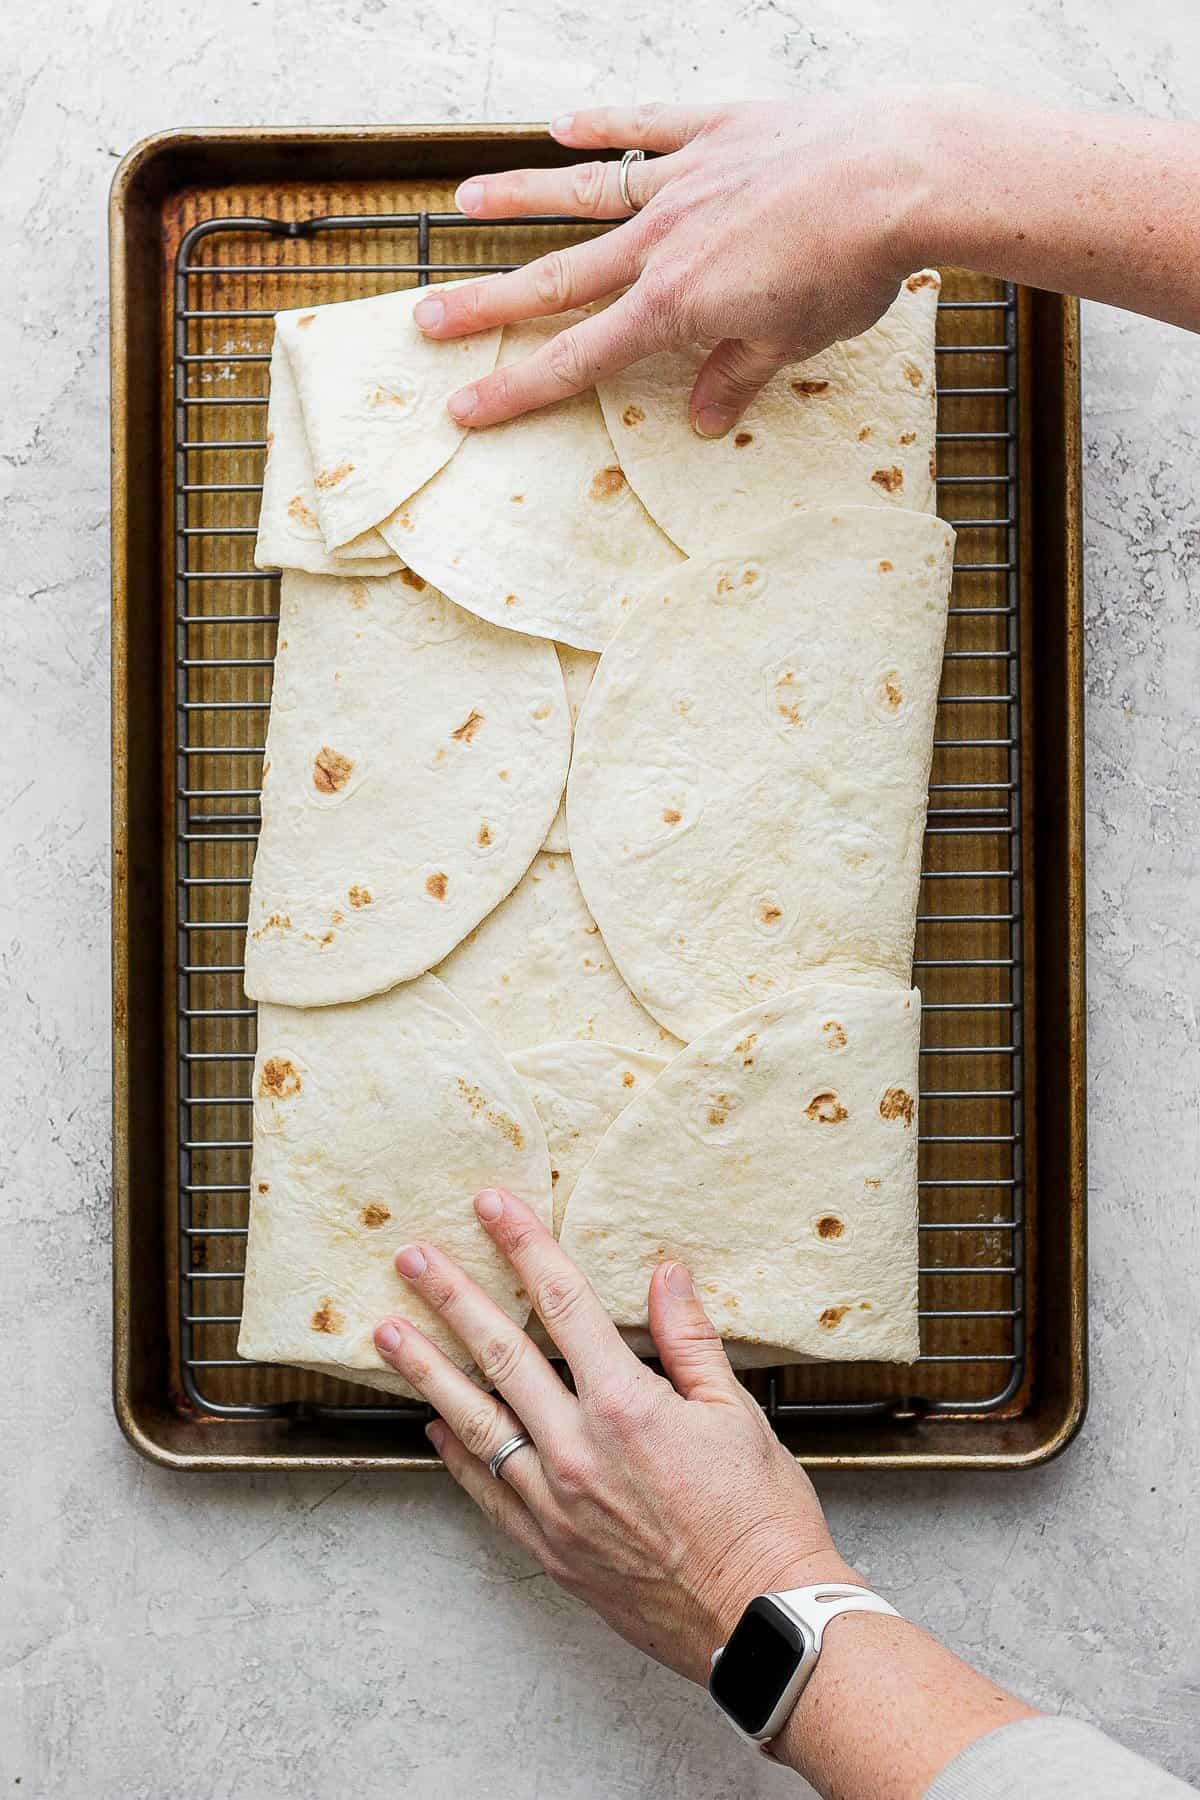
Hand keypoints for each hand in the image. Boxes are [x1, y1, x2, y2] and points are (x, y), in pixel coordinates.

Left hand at [373, 1186, 851, 1683]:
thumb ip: (689, 1341)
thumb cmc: (760, 1520)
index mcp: (626, 1406)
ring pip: (475, 1421)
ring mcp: (554, 1503)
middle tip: (411, 1258)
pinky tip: (435, 1424)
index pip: (563, 1303)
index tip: (493, 1207)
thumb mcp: (736, 1414)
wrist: (759, 1620)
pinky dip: (457, 1454)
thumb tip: (665, 1277)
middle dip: (451, 1298)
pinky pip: (487, 1491)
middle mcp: (576, 1450)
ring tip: (389, 1333)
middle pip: (500, 1354)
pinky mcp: (548, 1548)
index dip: (525, 1247)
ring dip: (428, 1371)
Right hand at [414, 96, 932, 435]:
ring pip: (583, 193)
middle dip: (485, 305)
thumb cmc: (852, 268)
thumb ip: (735, 376)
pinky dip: (602, 125)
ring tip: (462, 199)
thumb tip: (699, 417)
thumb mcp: (793, 343)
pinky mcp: (716, 128)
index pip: (577, 357)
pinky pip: (646, 125)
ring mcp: (683, 178)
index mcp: (674, 305)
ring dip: (519, 198)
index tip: (464, 406)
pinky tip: (561, 126)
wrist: (899, 176)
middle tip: (425, 318)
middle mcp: (660, 241)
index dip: (516, 387)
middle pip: (555, 279)